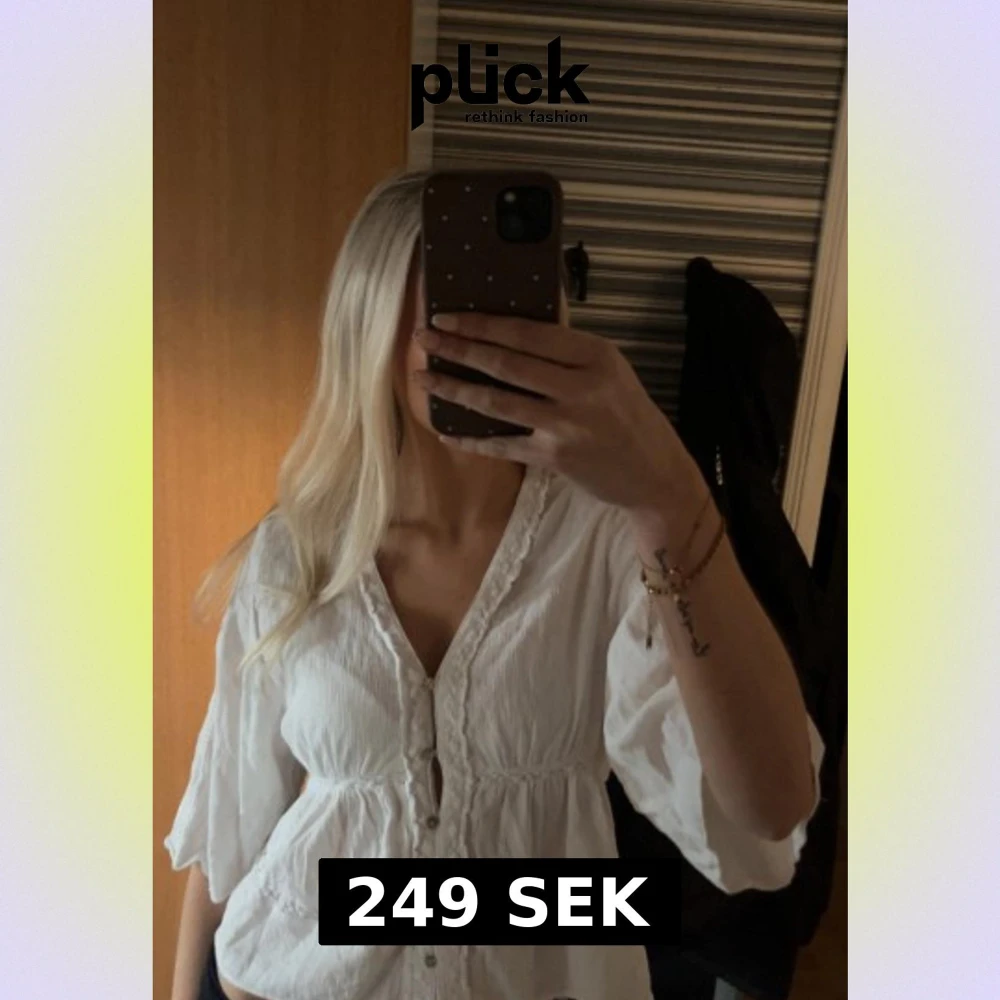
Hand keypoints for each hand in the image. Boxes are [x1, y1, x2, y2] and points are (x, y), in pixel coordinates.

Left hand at [411, 312, 706, 517]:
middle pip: (506, 363)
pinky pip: (502, 444)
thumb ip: (566, 352)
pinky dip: (471, 439)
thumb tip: (510, 327)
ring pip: (497, 402)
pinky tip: (446, 430)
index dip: (482, 324)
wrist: (654, 473)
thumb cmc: (628, 416)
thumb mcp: (609, 371)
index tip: (448, 317)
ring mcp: (566, 425)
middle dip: (458, 349)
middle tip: (424, 339)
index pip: (528, 333)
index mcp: (595, 355)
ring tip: (425, 377)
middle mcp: (581, 387)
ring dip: (455, 388)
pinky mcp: (555, 457)